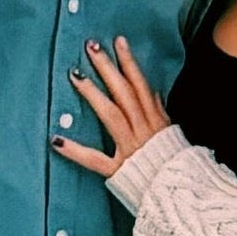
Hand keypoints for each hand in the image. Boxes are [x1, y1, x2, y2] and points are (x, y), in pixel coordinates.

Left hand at [53, 37, 171, 178]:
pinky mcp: (119, 170)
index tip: (118, 41)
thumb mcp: (172, 134)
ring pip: (111, 115)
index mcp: (157, 122)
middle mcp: (144, 130)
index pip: (141, 86)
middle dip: (108, 68)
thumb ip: (160, 113)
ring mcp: (131, 149)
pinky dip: (75, 150)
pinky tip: (56, 139)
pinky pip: (95, 159)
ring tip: (75, 74)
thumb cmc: (174, 165)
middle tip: (91, 47)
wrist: (180, 194)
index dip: (130, 63)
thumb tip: (152, 91)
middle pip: (125, 94)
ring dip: (93, 94)